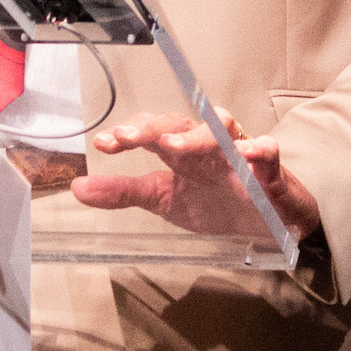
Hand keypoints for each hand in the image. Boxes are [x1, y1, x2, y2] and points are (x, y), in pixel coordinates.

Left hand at [73, 112, 321, 243]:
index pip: (153, 131)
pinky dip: (258, 149)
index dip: (129, 134)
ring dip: (198, 135)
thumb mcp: (165, 201)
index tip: (102, 144)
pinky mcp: (272, 170)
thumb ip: (124, 193)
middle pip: (182, 123)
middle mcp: (209, 145)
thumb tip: (78, 187)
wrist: (269, 227)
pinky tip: (245, 155)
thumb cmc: (218, 204)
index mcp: (182, 152)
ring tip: (173, 146)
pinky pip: (268, 150)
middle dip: (154, 128)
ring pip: (222, 128)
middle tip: (127, 139)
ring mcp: (240, 154)